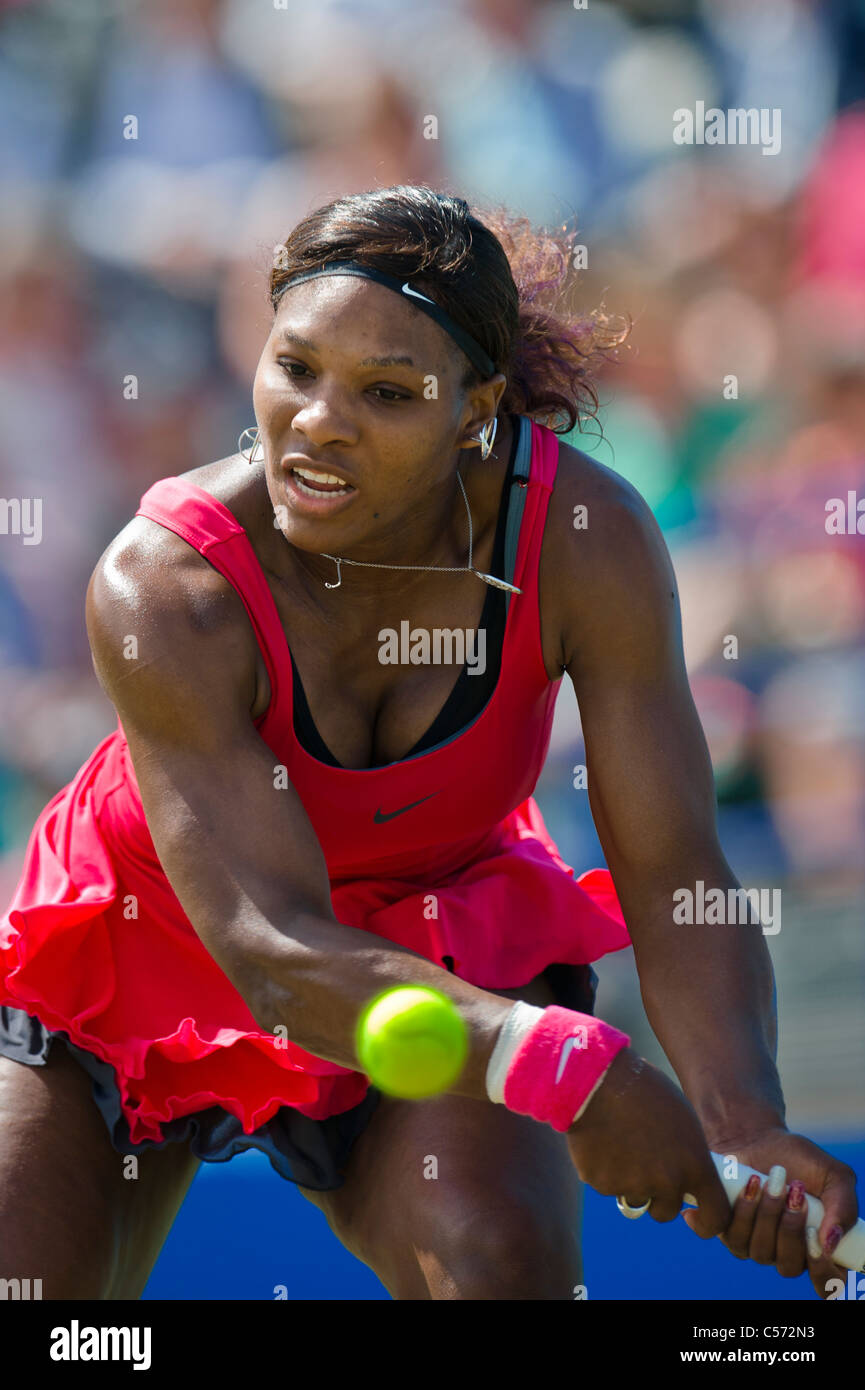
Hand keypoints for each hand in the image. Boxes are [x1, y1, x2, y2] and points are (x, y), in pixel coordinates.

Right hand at [566, 1048, 730, 1233]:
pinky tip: (602, 1140)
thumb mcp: (683, 1121)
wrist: (599, 1080)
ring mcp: (633, 1186)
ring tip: (621, 1142)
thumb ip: (689, 1156)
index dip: (706, 1222)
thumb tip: (689, 1179)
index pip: (715, 1217)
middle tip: (646, 1166)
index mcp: (694, 1166)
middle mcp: (667, 1183)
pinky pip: (608, 1186)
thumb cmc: (645, 1091)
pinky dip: (606, 1170)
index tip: (694, 1216)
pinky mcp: (602, 1184)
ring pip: (635, 1197)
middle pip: (667, 1211)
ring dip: (630, 1181)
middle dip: (659, 1197)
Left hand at [683, 1126, 858, 1298]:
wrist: (756, 1137)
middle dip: (789, 1228)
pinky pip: (731, 1237)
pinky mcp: (729, 1232)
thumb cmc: (798, 1158)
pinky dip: (739, 1210)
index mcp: (819, 1248)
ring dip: (765, 1214)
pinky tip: (748, 1185)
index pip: (825, 1285)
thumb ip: (844, 1207)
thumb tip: (831, 1243)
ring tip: (768, 1180)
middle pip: (789, 1266)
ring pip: (759, 1251)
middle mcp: (788, 1253)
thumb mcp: (833, 1176)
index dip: (822, 1271)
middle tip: (794, 1191)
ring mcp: (757, 1246)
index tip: (815, 1236)